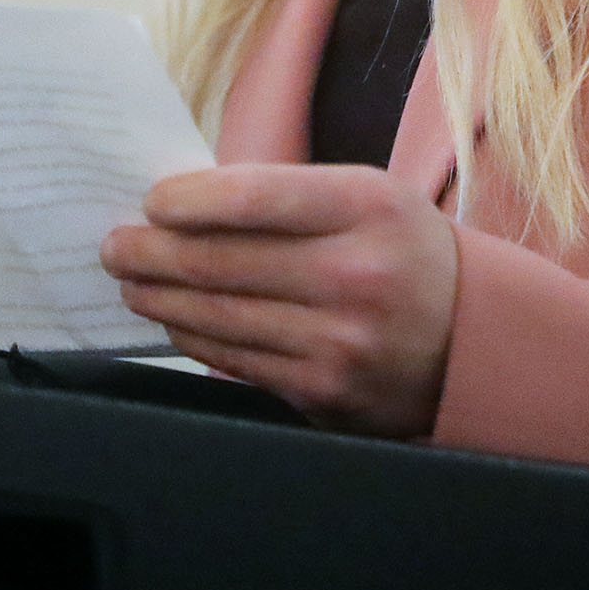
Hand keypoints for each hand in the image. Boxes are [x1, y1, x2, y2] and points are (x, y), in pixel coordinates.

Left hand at [99, 163, 457, 435]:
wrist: (474, 338)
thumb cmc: (401, 250)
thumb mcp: (367, 198)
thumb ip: (285, 196)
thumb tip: (184, 204)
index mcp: (366, 206)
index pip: (254, 197)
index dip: (188, 200)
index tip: (150, 202)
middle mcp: (355, 274)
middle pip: (221, 262)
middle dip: (151, 253)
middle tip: (114, 246)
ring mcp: (340, 342)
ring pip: (218, 316)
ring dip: (159, 298)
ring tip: (131, 282)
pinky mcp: (326, 393)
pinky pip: (236, 361)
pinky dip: (193, 337)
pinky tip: (173, 320)